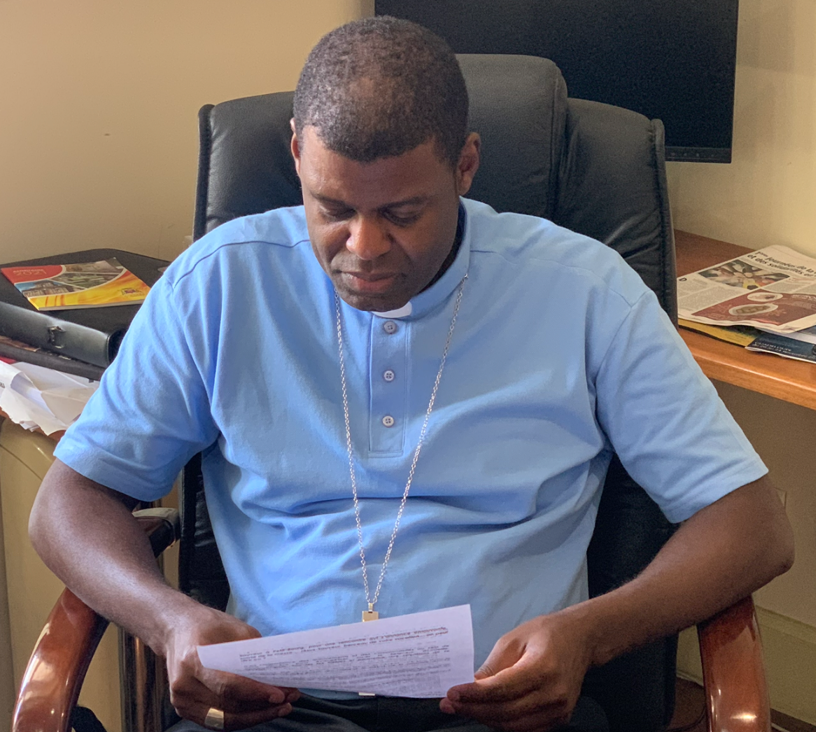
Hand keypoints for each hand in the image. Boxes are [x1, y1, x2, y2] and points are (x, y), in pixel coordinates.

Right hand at [163, 603, 299, 729]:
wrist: (175, 629)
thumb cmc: (207, 625)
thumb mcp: (234, 629)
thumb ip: (252, 652)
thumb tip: (277, 674)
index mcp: (193, 660)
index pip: (227, 685)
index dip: (255, 693)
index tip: (279, 694)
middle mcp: (183, 685)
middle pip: (228, 707)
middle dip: (262, 706)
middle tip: (289, 699)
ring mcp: (181, 701)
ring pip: (224, 720)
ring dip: (255, 717)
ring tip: (280, 708)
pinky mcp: (184, 709)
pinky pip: (218, 721)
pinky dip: (242, 718)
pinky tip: (261, 711)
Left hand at [440, 611, 592, 731]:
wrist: (580, 639)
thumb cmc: (546, 633)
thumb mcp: (513, 639)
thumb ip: (493, 666)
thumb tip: (470, 686)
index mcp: (542, 667)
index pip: (501, 689)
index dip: (474, 695)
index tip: (452, 694)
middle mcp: (553, 693)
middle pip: (505, 712)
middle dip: (473, 709)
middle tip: (450, 704)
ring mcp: (559, 709)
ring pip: (513, 726)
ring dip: (486, 719)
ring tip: (465, 708)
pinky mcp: (561, 718)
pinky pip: (526, 729)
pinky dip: (504, 724)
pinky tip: (488, 712)